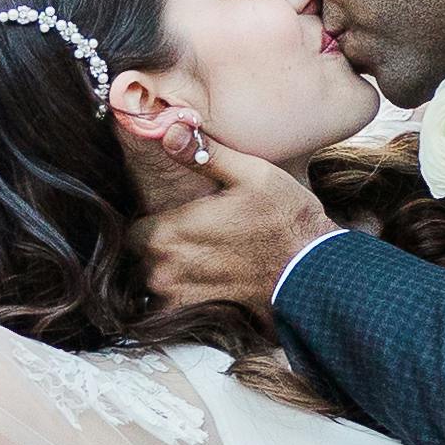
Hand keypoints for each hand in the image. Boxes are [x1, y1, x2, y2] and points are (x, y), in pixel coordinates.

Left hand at [137, 132, 337, 318]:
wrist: (311, 272)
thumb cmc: (284, 221)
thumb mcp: (251, 174)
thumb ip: (204, 154)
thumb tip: (169, 129)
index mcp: (169, 232)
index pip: (133, 229)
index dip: (151, 221)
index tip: (174, 216)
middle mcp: (164, 269)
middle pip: (142, 256)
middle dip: (160, 246)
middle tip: (193, 235)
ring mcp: (178, 297)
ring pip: (155, 281)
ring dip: (171, 271)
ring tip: (203, 257)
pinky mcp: (194, 315)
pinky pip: (170, 306)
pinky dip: (182, 296)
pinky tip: (208, 281)